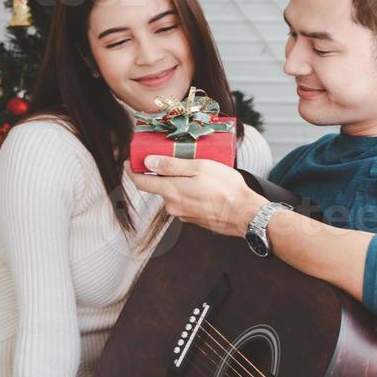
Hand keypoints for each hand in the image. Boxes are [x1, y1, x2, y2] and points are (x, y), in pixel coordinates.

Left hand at [129, 155, 267, 237]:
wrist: (246, 215)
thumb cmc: (227, 189)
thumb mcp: (200, 168)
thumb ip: (172, 165)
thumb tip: (148, 162)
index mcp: (171, 191)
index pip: (141, 182)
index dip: (132, 170)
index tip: (130, 161)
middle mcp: (173, 206)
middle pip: (158, 187)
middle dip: (161, 173)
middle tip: (173, 157)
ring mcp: (183, 214)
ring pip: (174, 194)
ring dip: (179, 182)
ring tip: (195, 170)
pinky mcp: (194, 219)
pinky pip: (185, 202)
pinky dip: (189, 192)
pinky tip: (204, 185)